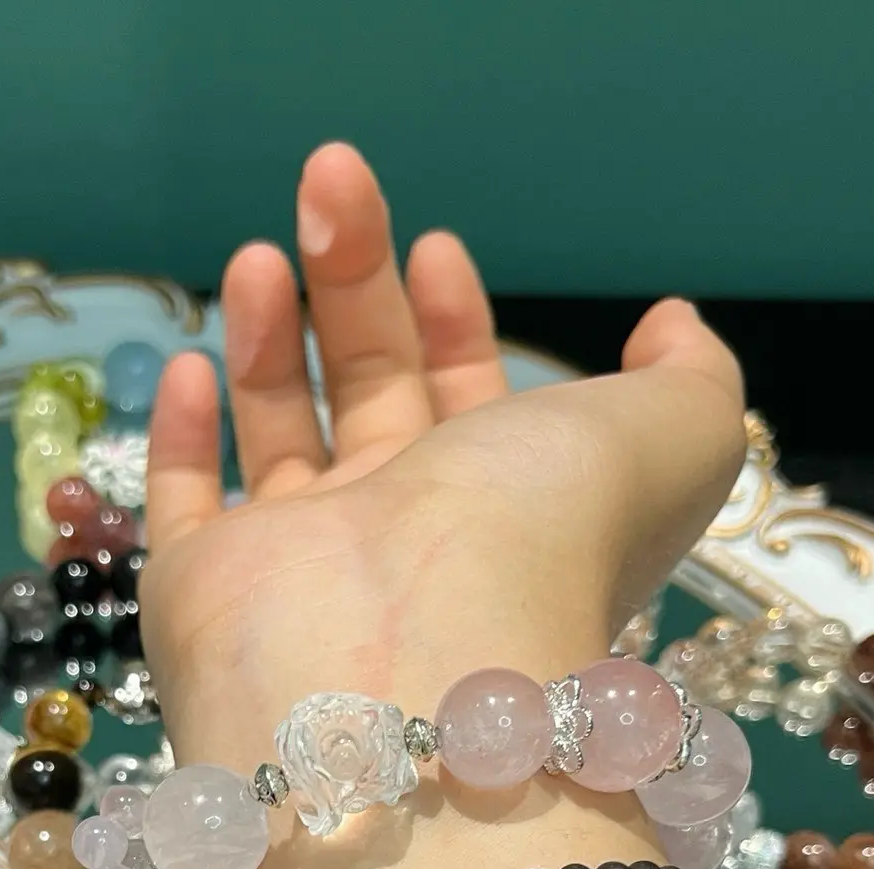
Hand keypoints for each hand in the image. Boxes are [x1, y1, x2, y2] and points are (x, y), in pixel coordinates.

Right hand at [141, 143, 745, 817]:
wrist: (410, 678)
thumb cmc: (541, 541)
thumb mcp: (670, 436)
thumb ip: (690, 375)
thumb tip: (667, 326)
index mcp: (504, 512)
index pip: (472, 402)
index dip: (459, 321)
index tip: (438, 248)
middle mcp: (402, 542)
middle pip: (372, 391)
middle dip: (355, 283)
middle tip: (331, 184)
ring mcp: (299, 569)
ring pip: (279, 436)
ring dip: (270, 337)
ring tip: (259, 252)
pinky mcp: (205, 591)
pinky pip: (186, 506)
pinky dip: (183, 436)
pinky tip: (190, 364)